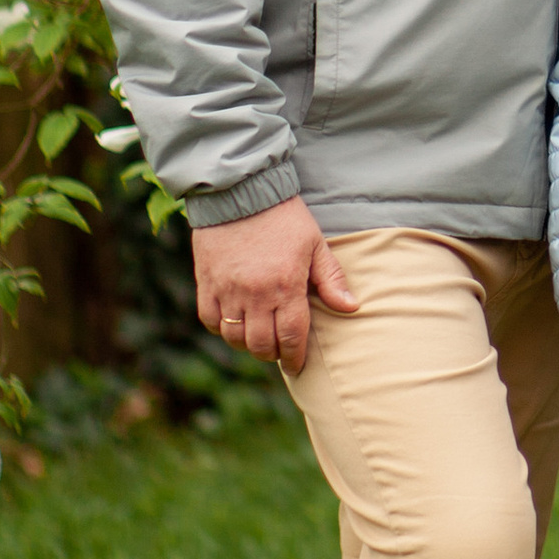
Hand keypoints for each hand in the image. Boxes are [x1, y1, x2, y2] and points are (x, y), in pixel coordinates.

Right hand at [192, 196, 358, 375]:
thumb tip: (351, 307)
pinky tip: (235, 322)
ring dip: (248, 344)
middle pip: (261, 344)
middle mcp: (255, 294)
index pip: (292, 336)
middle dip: (273, 353)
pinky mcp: (206, 285)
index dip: (295, 356)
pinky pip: (211, 321)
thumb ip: (331, 279)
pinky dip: (223, 328)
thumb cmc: (284, 217)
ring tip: (259, 336)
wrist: (242, 193)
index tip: (297, 365)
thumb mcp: (315, 243)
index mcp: (286, 285)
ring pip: (234, 338)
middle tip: (280, 349)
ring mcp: (227, 291)